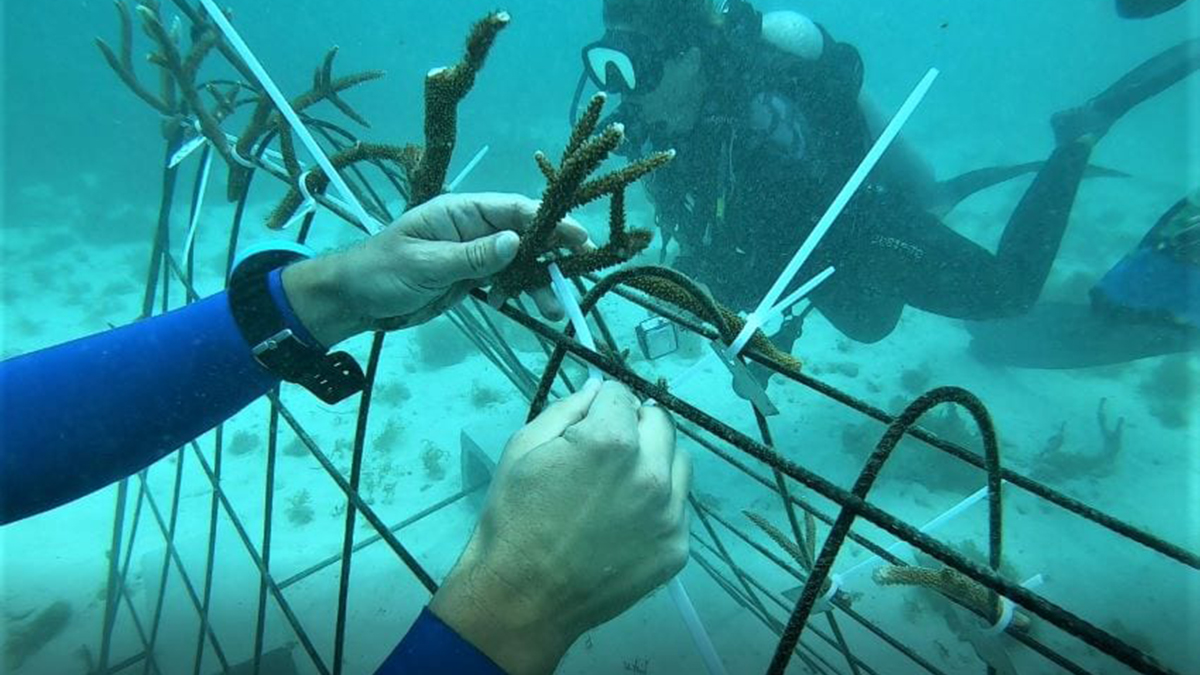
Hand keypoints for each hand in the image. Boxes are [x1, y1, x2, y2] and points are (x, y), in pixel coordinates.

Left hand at [281, 192, 589, 346]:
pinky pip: (504, 280)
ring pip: (519, 262)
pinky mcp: (470, 276)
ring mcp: (473, 252)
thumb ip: (471, 256)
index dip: (549, 221)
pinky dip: (516, 293)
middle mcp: (472, 227)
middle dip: (552, 256)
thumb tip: (516, 242)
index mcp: (460, 211)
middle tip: (577, 278)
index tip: (578, 238)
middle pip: (525, 235)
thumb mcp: (425, 265)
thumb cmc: (381, 272)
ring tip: (554, 310)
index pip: (513, 209)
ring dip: (538, 283)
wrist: (354, 300)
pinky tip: (516, 307)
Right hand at [431, 381, 691, 674]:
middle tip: (605, 451)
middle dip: (633, 426)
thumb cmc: (514, 518)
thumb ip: (568, 409)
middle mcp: (652, 472)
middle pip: (659, 422)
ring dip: (654, 461)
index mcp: (612, 440)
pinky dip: (658, 504)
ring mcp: (670, 513)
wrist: (522, 597)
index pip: (621, 394)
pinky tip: (626, 521)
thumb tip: (600, 389)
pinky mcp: (677, 547)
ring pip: (678, 462)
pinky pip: (678, 506)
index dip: (600, 405)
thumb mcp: (524, 447)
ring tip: (619, 486)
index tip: (586, 425)